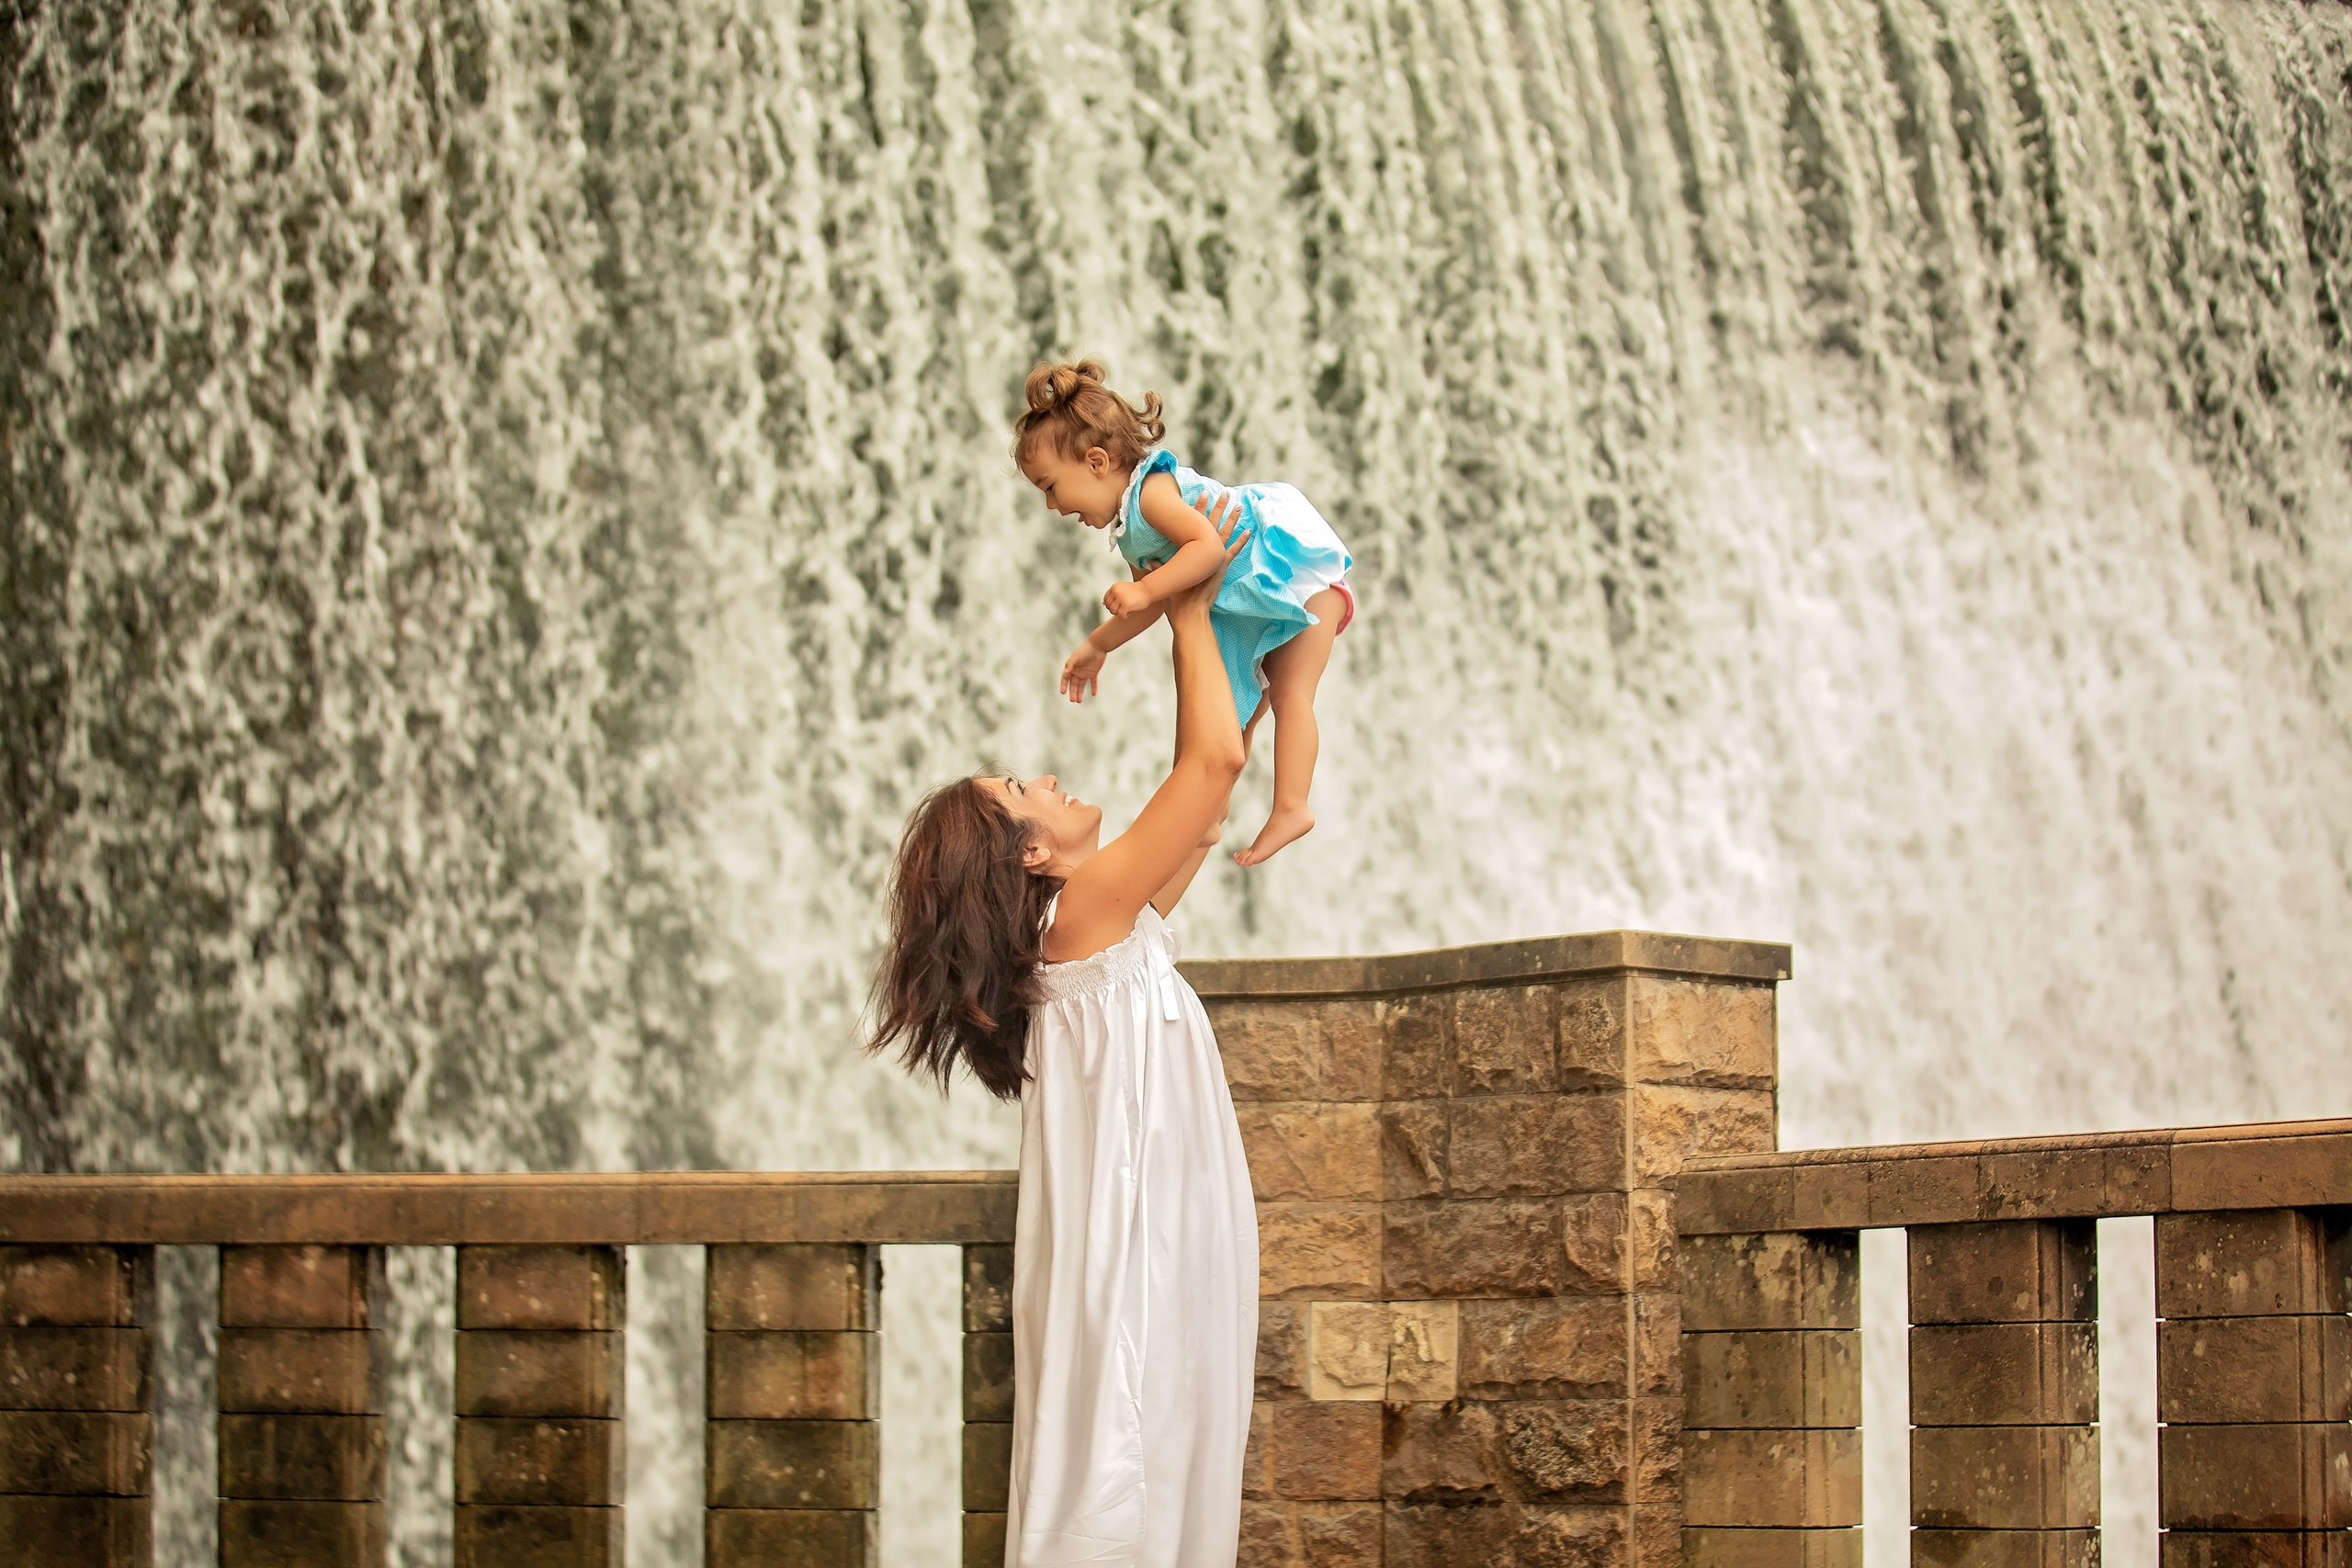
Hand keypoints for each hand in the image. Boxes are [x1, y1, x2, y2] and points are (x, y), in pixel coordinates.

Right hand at [1060, 638, 1107, 703]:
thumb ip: (1070, 664)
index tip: (1063, 692)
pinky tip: (1093, 695)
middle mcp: (1077, 671)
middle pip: (1073, 684)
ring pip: (1081, 685)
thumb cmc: (1085, 650)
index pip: (1065, 679)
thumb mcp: (1076, 657)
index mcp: (1071, 667)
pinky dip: (1094, 688)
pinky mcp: (1093, 673)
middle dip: (1073, 692)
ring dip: (1080, 693)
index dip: (1063, 685)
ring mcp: (1085, 672)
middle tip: (1073, 700)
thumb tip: (1066, 673)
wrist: (1098, 646)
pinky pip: (1093, 682)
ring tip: (1079, 701)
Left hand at [1102, 580, 1151, 617]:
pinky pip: (1120, 615)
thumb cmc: (1137, 591)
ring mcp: (1120, 598)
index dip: (1111, 605)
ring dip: (1120, 613)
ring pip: (1114, 611)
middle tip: (1124, 608)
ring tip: (1128, 610)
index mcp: (1114, 587)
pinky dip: (1125, 615)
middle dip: (1116, 610)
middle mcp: (1116, 592)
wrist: (1149, 589)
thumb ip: (1113, 595)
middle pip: (1109, 606)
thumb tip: (1103, 603)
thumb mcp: (1123, 590)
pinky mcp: (1126, 605)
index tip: (1119, 605)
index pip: (1106, 599)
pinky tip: (1130, 612)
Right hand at [1167, 490, 1249, 618]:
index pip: (1192, 523)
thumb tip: (1149, 560)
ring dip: (1232, 519)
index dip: (1198, 507)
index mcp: (1187, 549)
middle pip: (1211, 523)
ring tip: (1239, 506)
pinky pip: (1234, 551)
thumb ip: (1157, 567)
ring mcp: (1213, 558)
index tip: (1202, 493)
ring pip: (1225, 533)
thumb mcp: (1163, 578)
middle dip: (1219, 507)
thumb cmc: (1174, 599)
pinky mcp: (1222, 568)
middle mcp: (1201, 550)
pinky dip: (1241, 541)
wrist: (1189, 613)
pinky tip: (1248, 531)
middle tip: (1225, 493)